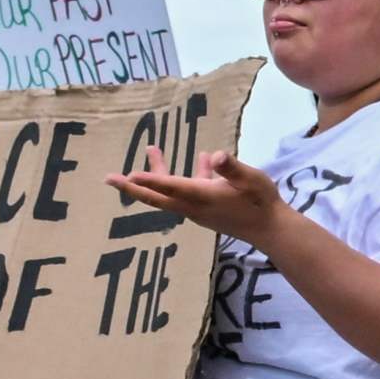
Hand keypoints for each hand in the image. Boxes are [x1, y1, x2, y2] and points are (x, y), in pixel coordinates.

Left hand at [113, 149, 286, 244]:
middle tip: (109, 178)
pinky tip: (202, 159)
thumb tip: (215, 155)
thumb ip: (232, 167)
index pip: (170, 187)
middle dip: (132, 187)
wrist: (270, 229)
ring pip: (169, 193)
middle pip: (156, 196)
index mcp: (202, 196)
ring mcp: (197, 210)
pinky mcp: (205, 209)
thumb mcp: (252, 179)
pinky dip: (181, 178)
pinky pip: (184, 192)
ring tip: (152, 150)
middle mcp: (194, 205)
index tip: (126, 175)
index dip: (148, 181)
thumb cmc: (262, 202)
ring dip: (156, 176)